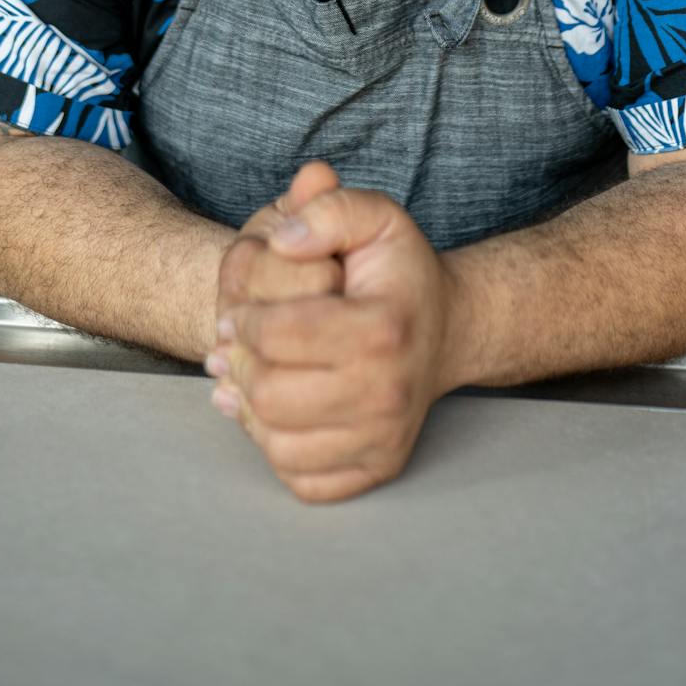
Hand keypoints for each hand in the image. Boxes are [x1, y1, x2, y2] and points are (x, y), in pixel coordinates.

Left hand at [207, 186, 458, 504]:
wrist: (446, 329)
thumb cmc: (399, 273)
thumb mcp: (376, 217)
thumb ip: (329, 208)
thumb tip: (283, 238)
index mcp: (382, 329)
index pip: (279, 335)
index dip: (246, 320)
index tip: (242, 311)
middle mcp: (388, 393)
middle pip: (271, 395)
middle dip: (242, 365)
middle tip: (239, 346)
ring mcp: (385, 439)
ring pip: (276, 443)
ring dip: (250, 408)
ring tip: (251, 374)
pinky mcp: (377, 469)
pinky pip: (299, 477)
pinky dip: (275, 446)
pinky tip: (277, 410)